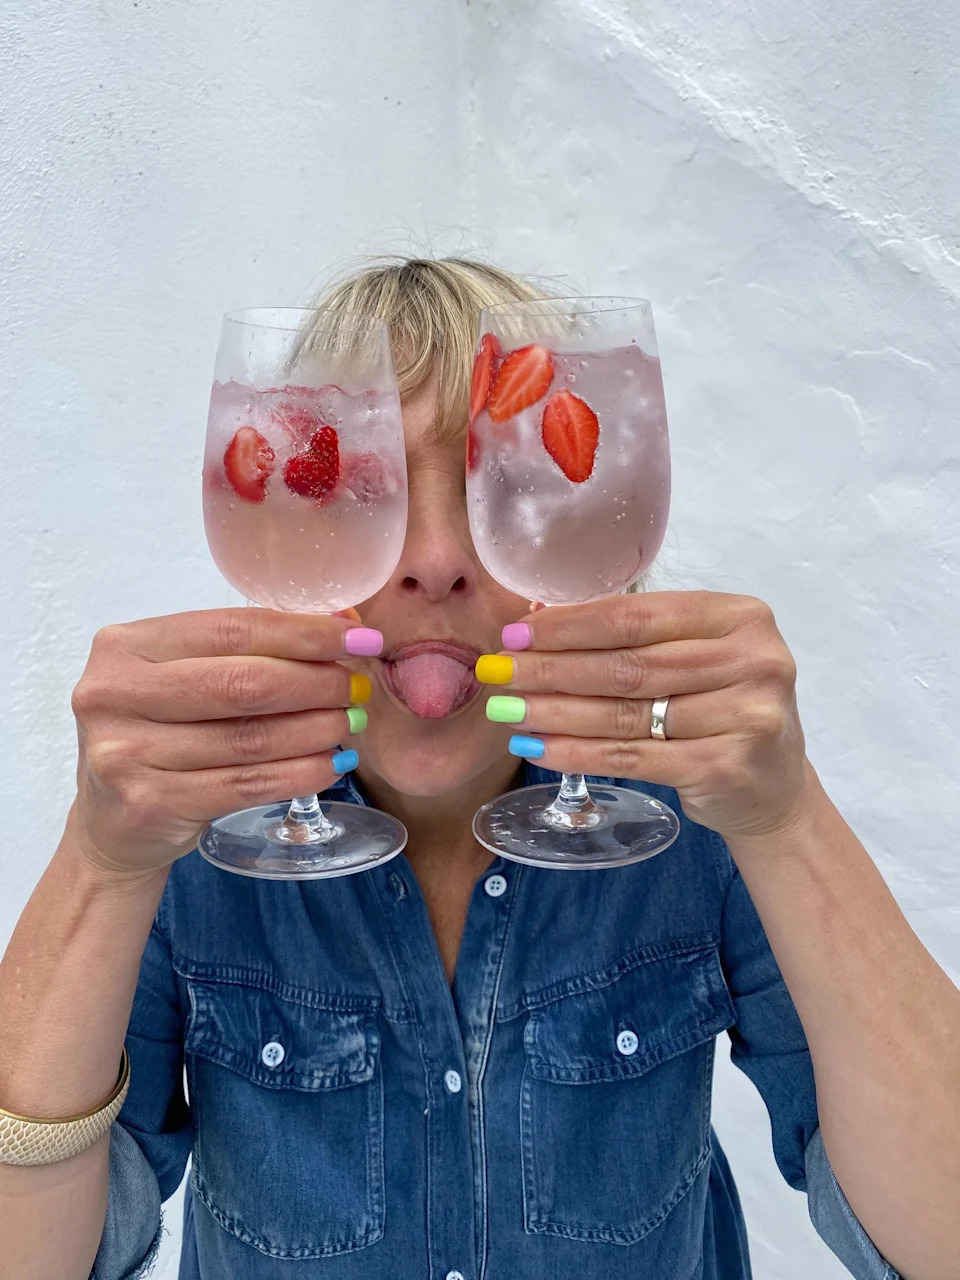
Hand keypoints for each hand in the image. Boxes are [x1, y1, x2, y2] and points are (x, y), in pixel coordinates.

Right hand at [69, 609, 378, 875]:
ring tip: (349, 723)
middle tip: (356, 688)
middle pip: (244, 683)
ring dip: (316, 730)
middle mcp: (116, 694)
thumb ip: (246, 651)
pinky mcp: (149, 804)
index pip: (233, 629)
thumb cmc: (158, 735)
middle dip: (316, 683)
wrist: (111, 823)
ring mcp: (126, 752)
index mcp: (126, 646)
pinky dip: (300, 774)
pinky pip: (247, 784)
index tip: (359, 636)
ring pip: (251, 738)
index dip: (305, 633)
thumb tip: (342, 622)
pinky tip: (330, 764)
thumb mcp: (182, 679)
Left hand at [480, 591, 808, 840]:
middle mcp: (753, 660)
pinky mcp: (727, 767)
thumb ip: (639, 639)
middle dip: (551, 668)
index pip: (638, 615)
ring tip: (508, 710)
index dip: (570, 625)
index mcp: (740, 617)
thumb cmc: (721, 710)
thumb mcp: (697, 659)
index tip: (516, 633)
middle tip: (497, 672)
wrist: (773, 789)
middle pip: (628, 664)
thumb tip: (539, 623)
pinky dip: (579, 753)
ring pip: (625, 713)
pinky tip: (539, 748)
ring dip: (555, 712)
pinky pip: (633, 758)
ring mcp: (746, 716)